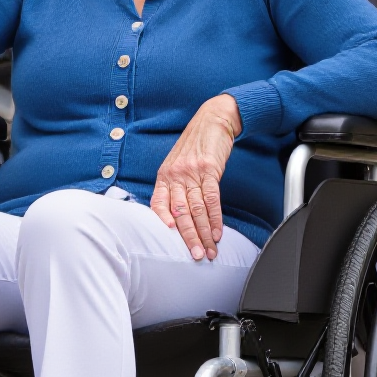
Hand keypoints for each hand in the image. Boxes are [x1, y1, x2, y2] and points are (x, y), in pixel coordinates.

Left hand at [151, 94, 239, 260]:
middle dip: (188, 237)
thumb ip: (175, 188)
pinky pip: (212, 199)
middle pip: (179, 212)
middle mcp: (175, 175)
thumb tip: (175, 215)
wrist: (212, 120)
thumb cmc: (195, 145)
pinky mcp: (210, 169)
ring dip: (204, 233)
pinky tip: (218, 232)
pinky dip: (216, 219)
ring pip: (196, 209)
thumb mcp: (177, 165)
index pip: (158, 204)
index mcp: (165, 176)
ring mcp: (192, 172)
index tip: (170, 243)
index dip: (162, 224)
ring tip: (209, 250)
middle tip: (194, 256)